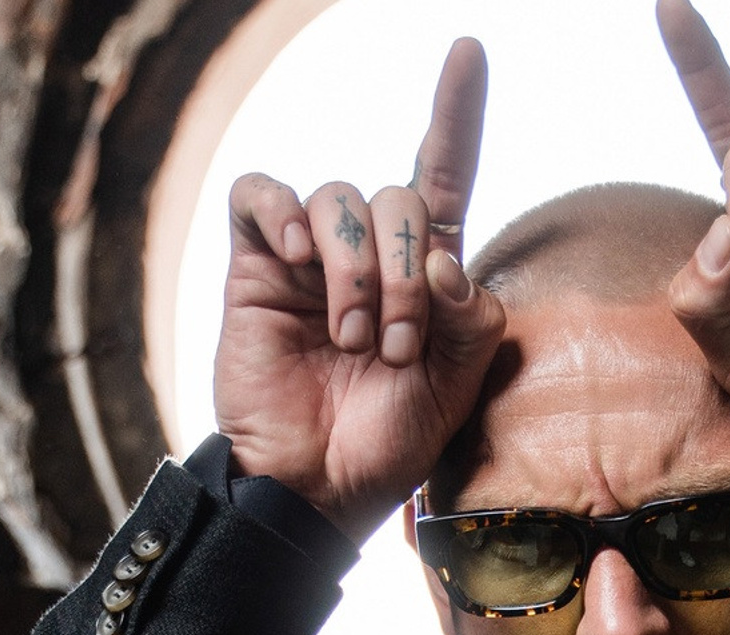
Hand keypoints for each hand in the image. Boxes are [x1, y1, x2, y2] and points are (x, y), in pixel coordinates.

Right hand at [210, 38, 506, 543]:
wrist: (318, 487)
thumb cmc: (388, 444)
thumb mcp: (456, 388)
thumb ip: (472, 318)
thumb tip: (443, 257)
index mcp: (427, 275)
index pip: (445, 175)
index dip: (456, 114)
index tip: (469, 52)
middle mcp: (370, 254)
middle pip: (400, 198)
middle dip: (408, 273)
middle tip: (396, 346)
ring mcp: (310, 257)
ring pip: (341, 198)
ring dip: (356, 270)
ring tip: (351, 339)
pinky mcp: (256, 264)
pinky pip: (264, 193)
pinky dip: (285, 215)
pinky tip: (298, 262)